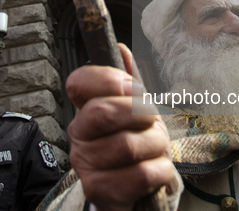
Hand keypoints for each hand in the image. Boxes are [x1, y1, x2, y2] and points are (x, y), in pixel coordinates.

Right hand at [66, 44, 174, 210]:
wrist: (134, 189)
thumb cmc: (135, 143)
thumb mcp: (136, 110)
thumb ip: (130, 81)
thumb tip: (121, 47)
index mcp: (84, 108)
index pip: (79, 82)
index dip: (108, 79)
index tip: (132, 87)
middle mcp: (78, 134)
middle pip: (105, 112)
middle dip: (141, 114)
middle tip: (151, 122)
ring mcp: (85, 164)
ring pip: (129, 145)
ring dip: (156, 145)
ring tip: (155, 148)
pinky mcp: (99, 190)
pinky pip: (140, 174)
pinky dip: (160, 170)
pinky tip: (156, 170)